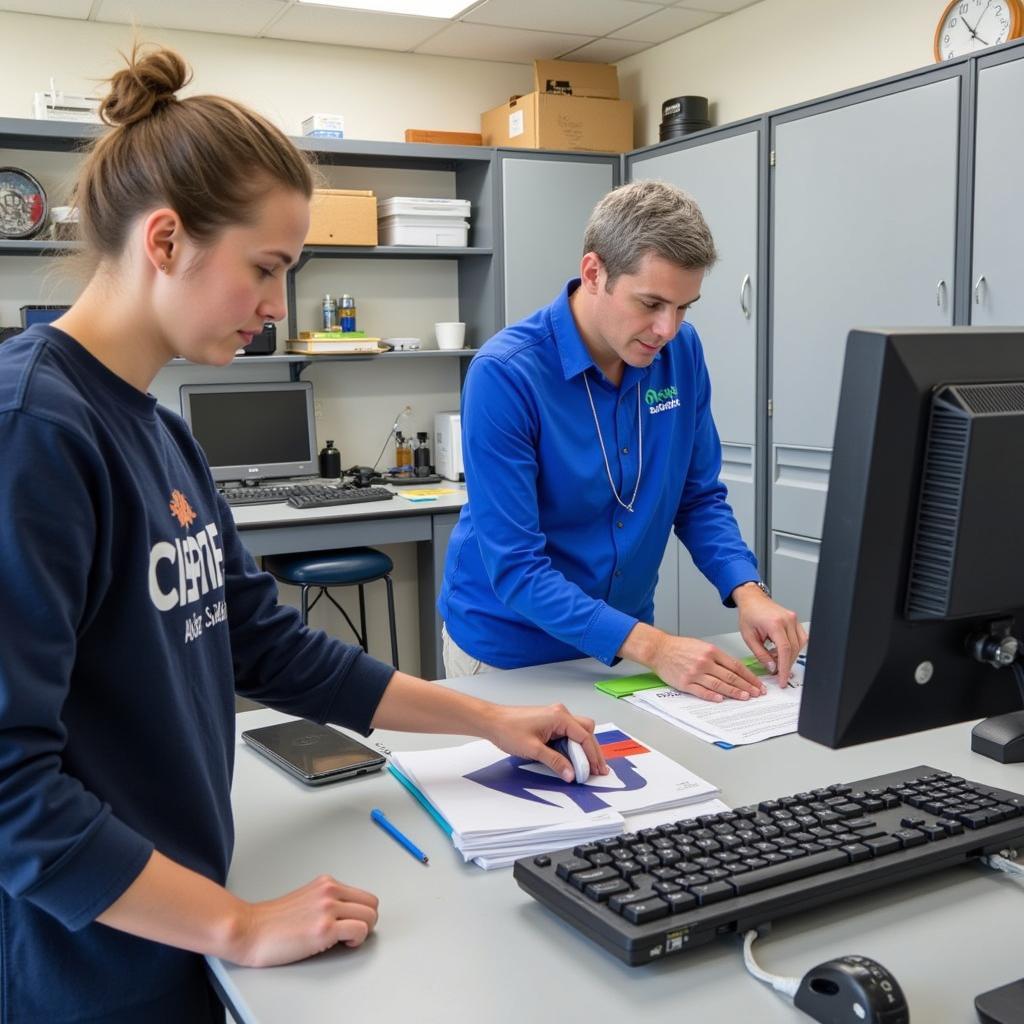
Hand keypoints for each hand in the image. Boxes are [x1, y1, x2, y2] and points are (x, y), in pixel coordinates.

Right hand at [230, 875, 379, 966]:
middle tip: (352, 934)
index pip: (364, 895)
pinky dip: (356, 940)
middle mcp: (330, 891)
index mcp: (326, 883)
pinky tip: (341, 944)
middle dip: (367, 922)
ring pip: (370, 917)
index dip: (362, 913)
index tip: (351, 924)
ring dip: (362, 932)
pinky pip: (360, 931)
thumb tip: (348, 913)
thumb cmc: (272, 922)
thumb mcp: (306, 899)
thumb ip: (328, 900)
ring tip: (345, 940)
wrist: (249, 930)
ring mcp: (328, 909)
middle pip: (371, 905)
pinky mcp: (324, 929)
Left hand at [482, 703, 608, 782]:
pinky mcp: (549, 722)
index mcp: (559, 717)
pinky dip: (572, 746)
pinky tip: (572, 759)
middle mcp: (560, 714)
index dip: (592, 756)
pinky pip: (567, 733)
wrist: (492, 721)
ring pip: (578, 732)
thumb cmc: (508, 729)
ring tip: (585, 767)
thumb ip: (555, 762)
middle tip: (596, 769)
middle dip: (592, 751)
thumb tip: (571, 773)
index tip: (595, 771)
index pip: (585, 737)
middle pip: (587, 731)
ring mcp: (555, 717)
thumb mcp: (533, 750)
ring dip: (582, 749)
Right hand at [646, 632, 766, 701]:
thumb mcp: (702, 646)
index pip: (736, 666)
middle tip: (756, 693)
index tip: (757, 684)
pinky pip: (702, 691)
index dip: (749, 676)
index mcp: (711, 651)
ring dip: (734, 693)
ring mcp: (695, 673)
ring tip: (745, 697)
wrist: (659, 649)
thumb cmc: (680, 647)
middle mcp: (705, 662)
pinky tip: (721, 700)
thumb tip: (734, 671)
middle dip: (746, 686)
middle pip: (730, 677)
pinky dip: (712, 696)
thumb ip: (717, 657)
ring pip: (719, 685)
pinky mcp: (685, 683)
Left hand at [731, 584, 806, 684]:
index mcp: (774, 623)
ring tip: (775, 658)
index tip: (783, 679)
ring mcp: (793, 619)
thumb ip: (761, 654)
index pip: (784, 650)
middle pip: (793, 649)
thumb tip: (772, 668)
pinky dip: (792, 648)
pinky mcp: (795, 620)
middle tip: (776, 672)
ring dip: (789, 656)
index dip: (785, 667)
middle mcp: (787, 620)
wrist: (752, 600)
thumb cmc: (749, 614)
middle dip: (785, 664)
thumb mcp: (749, 637)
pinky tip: (781, 651)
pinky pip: (800, 639)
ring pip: (799, 645)